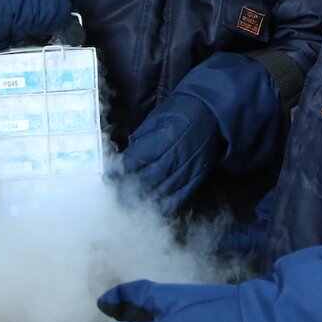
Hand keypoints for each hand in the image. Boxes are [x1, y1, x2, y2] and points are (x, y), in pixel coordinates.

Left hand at [118, 91, 222, 211]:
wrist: (212, 114)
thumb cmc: (181, 112)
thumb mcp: (157, 117)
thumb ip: (141, 137)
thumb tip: (126, 156)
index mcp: (164, 137)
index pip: (136, 159)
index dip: (120, 171)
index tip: (109, 177)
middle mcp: (176, 156)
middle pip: (147, 179)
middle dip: (128, 189)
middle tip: (115, 195)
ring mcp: (188, 169)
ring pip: (162, 191)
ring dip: (143, 200)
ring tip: (128, 204)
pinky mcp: (197, 178)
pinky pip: (180, 197)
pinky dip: (165, 206)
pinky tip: (152, 209)